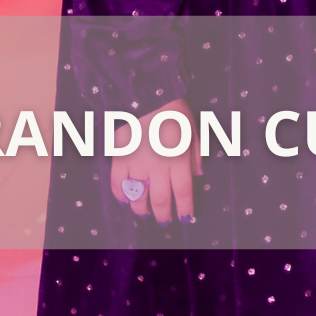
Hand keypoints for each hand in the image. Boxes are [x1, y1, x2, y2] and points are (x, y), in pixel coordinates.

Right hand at [109, 97, 199, 224]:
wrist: (147, 94)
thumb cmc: (174, 110)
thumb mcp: (193, 128)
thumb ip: (196, 152)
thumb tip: (198, 174)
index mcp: (179, 158)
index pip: (183, 191)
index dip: (185, 208)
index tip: (186, 217)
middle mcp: (158, 167)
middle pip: (160, 200)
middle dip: (163, 214)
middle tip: (164, 221)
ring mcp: (137, 164)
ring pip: (138, 197)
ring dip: (141, 209)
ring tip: (144, 212)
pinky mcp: (120, 159)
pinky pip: (117, 184)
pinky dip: (120, 195)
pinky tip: (125, 199)